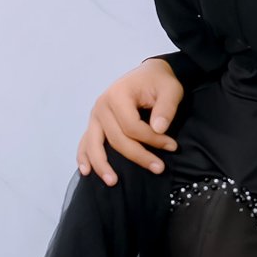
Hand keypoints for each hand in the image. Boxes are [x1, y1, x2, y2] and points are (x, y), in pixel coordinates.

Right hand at [76, 60, 182, 184]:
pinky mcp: (95, 123)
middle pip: (116, 138)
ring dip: (102, 165)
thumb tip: (159, 129)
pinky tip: (86, 171)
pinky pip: (85, 142)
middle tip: (159, 168)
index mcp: (117, 95)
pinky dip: (84, 156)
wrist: (149, 74)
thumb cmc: (160, 82)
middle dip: (138, 156)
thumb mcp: (171, 89)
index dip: (153, 139)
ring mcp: (95, 116)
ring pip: (94, 144)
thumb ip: (166, 108)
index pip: (132, 126)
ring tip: (113, 181)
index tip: (173, 146)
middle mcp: (102, 106)